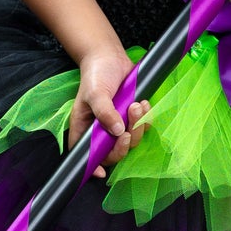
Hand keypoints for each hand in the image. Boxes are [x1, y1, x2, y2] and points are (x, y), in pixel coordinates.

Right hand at [67, 46, 151, 180]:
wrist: (111, 57)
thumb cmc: (96, 75)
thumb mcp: (96, 93)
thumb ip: (104, 112)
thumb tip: (116, 131)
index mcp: (85, 129)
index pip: (86, 154)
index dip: (93, 167)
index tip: (101, 173)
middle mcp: (101, 131)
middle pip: (113, 152)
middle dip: (124, 144)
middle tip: (129, 128)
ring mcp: (118, 125)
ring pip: (131, 140)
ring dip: (137, 126)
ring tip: (136, 105)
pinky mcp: (131, 117)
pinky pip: (142, 127)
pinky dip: (145, 119)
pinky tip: (143, 103)